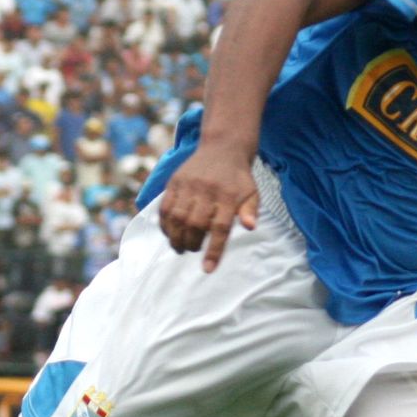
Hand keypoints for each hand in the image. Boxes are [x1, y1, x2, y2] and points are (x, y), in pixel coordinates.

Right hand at [156, 145, 258, 270]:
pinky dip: (165, 222)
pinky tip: (169, 232)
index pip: (220, 228)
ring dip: (175, 237)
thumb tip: (250, 227)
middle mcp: (207, 191)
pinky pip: (165, 206)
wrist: (223, 147)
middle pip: (195, 224)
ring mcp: (188, 185)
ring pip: (177, 217)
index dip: (213, 250)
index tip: (208, 269)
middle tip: (192, 250)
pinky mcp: (175, 181)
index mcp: (227, 197)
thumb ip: (250, 210)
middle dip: (191, 243)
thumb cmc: (238, 178)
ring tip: (178, 247)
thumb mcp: (252, 193)